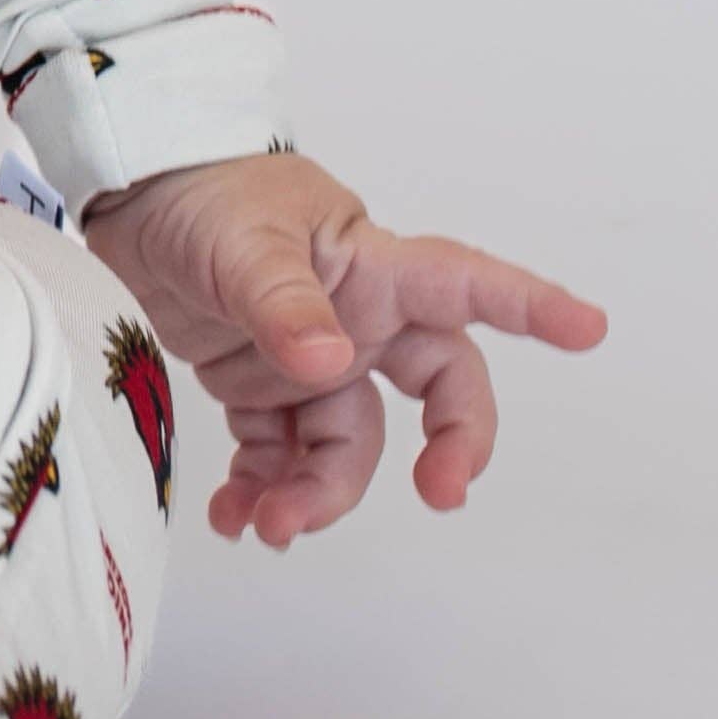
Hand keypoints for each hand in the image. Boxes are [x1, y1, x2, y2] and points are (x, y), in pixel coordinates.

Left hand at [79, 150, 606, 546]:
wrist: (127, 193)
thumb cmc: (199, 191)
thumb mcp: (239, 241)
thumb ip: (283, 302)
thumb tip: (331, 363)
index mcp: (371, 266)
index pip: (466, 285)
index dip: (531, 306)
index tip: (591, 329)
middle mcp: (359, 318)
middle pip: (437, 391)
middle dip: (449, 447)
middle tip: (440, 495)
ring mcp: (314, 358)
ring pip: (349, 446)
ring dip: (318, 495)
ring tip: (269, 527)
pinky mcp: (260, 386)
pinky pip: (281, 456)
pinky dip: (262, 492)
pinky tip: (234, 518)